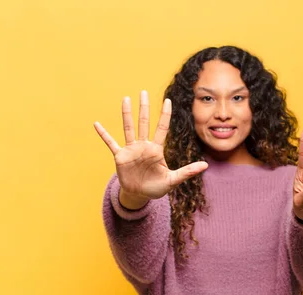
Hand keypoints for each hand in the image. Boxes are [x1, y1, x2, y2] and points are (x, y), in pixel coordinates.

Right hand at [94, 91, 207, 208]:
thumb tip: (206, 166)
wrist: (140, 195)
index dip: (165, 115)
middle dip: (144, 107)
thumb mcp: (173, 180)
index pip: (162, 128)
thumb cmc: (157, 187)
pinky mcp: (120, 157)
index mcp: (156, 149)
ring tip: (125, 99)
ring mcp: (131, 150)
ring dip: (127, 114)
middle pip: (144, 122)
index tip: (168, 100)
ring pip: (129, 128)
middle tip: (143, 91)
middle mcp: (144, 146)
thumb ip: (187, 172)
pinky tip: (96, 124)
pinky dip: (104, 134)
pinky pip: (111, 143)